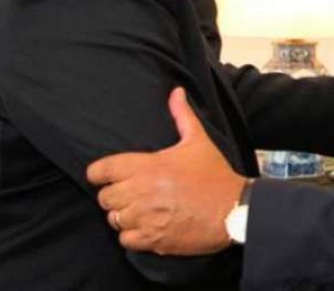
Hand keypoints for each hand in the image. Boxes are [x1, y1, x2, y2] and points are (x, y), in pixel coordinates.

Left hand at [86, 87, 245, 254]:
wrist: (233, 209)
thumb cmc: (214, 174)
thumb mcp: (198, 141)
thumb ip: (181, 115)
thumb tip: (175, 93)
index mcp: (148, 166)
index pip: (101, 170)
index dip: (100, 173)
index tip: (106, 175)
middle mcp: (141, 192)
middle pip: (104, 197)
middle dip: (115, 194)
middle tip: (132, 192)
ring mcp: (145, 218)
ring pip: (114, 219)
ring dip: (124, 215)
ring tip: (141, 209)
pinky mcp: (153, 240)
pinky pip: (125, 240)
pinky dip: (133, 235)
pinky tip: (148, 226)